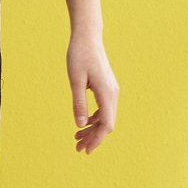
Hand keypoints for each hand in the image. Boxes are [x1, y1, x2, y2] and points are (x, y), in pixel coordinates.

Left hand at [67, 31, 118, 154]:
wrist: (87, 36)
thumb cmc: (79, 55)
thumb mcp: (75, 80)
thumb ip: (78, 103)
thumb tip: (79, 125)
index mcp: (107, 93)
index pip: (106, 125)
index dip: (96, 140)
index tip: (85, 150)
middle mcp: (113, 93)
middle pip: (107, 124)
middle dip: (93, 138)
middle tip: (77, 148)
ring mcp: (111, 90)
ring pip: (105, 117)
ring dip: (93, 129)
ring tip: (77, 138)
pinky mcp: (107, 87)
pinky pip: (104, 109)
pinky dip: (94, 119)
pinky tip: (82, 123)